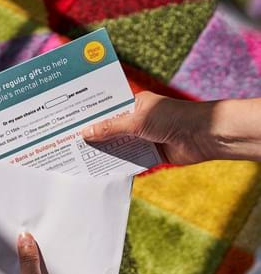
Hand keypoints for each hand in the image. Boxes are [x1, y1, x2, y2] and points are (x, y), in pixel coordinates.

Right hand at [81, 91, 260, 164]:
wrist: (203, 135)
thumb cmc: (172, 118)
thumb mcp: (137, 121)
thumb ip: (111, 128)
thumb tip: (85, 133)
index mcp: (133, 104)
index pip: (106, 109)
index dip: (89, 116)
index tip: (70, 122)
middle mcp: (136, 119)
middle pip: (109, 129)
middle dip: (93, 136)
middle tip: (69, 143)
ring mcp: (142, 137)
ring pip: (118, 145)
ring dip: (104, 151)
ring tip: (80, 157)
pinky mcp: (149, 153)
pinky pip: (129, 158)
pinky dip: (118, 163)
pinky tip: (101, 169)